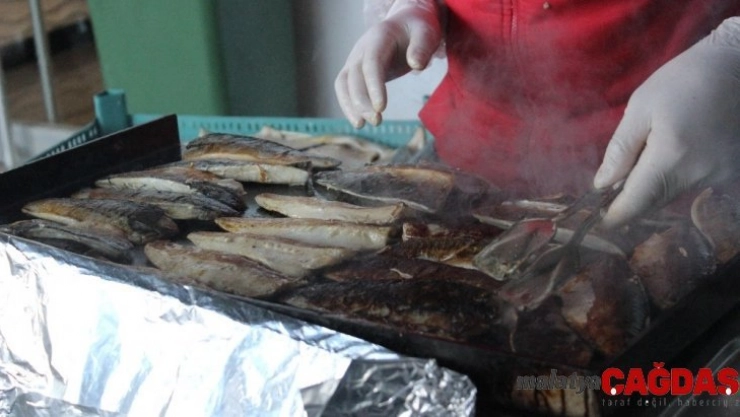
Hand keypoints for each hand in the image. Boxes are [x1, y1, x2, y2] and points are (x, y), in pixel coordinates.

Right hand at [335, 0, 441, 127]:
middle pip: (353, 76)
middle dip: (361, 101)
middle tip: (376, 121)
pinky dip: (348, 105)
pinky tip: (359, 121)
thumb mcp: (426, 33)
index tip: (381, 108)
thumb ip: (422, 47)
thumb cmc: (417, 30)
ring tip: (361, 125)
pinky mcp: (355, 71)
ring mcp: (355, 60)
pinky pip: (345, 89)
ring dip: (349, 106)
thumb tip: (416, 64)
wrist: (405, 24)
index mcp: (379, 37)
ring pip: (343, 84)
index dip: (374, 85)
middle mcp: (361, 48)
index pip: (372, 63)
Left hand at [594, 17, 739, 227]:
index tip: (600, 220)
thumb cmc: (685, 78)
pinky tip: (679, 148)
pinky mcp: (733, 170)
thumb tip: (602, 184)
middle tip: (615, 183)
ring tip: (652, 151)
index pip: (637, 203)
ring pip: (674, 193)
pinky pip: (695, 183)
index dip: (616, 215)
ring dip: (656, 184)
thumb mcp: (641, 107)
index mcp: (671, 156)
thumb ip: (621, 150)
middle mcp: (699, 173)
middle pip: (655, 202)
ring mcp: (720, 174)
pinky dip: (679, 175)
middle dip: (632, 198)